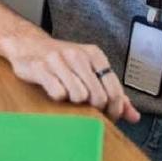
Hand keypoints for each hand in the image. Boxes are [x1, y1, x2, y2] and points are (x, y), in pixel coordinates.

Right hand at [0, 33, 139, 122]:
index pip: (114, 90)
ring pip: (78, 96)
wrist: (27, 44)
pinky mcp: (39, 67)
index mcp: (94, 54)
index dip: (113, 109)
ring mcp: (57, 60)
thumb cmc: (63, 62)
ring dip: (73, 102)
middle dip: (93, 107)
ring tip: (67, 94)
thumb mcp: (91, 71)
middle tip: (86, 106)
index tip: (107, 114)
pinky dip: (57, 97)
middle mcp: (77, 54)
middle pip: (98, 96)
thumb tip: (134, 116)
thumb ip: (113, 93)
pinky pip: (58, 93)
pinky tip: (54, 89)